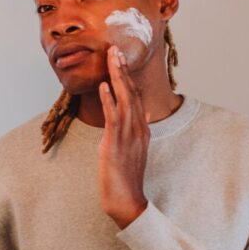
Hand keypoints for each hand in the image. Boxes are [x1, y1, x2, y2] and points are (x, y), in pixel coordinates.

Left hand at [97, 45, 149, 228]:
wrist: (126, 200)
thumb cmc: (127, 175)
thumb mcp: (135, 148)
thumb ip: (138, 128)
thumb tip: (144, 112)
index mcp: (142, 128)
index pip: (136, 96)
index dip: (128, 76)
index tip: (121, 58)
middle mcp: (138, 128)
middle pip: (132, 92)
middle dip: (123, 69)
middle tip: (115, 48)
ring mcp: (129, 135)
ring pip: (125, 99)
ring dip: (117, 77)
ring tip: (111, 57)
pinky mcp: (117, 143)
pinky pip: (114, 117)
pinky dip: (110, 100)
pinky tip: (104, 86)